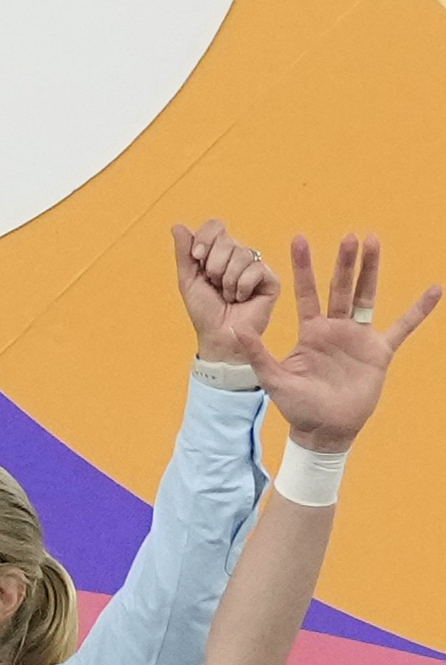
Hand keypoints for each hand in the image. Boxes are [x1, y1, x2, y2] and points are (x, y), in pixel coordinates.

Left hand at [171, 220, 277, 367]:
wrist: (219, 334)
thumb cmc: (204, 310)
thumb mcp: (188, 280)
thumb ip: (184, 253)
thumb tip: (178, 225)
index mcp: (218, 252)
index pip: (215, 226)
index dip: (205, 239)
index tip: (196, 258)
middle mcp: (239, 256)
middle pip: (227, 240)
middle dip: (214, 266)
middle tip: (214, 285)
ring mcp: (256, 267)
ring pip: (242, 254)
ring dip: (227, 280)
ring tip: (228, 295)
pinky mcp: (271, 280)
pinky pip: (256, 270)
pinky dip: (241, 287)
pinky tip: (242, 298)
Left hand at [263, 231, 434, 456]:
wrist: (324, 429)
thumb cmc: (297, 406)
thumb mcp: (273, 378)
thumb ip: (258, 352)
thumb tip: (238, 328)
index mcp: (310, 332)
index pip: (305, 293)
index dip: (303, 268)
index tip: (299, 240)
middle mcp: (335, 328)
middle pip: (341, 288)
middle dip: (344, 262)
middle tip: (349, 235)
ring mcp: (358, 338)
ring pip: (367, 297)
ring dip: (371, 271)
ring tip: (375, 242)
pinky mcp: (379, 352)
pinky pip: (403, 326)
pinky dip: (419, 309)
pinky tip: (434, 290)